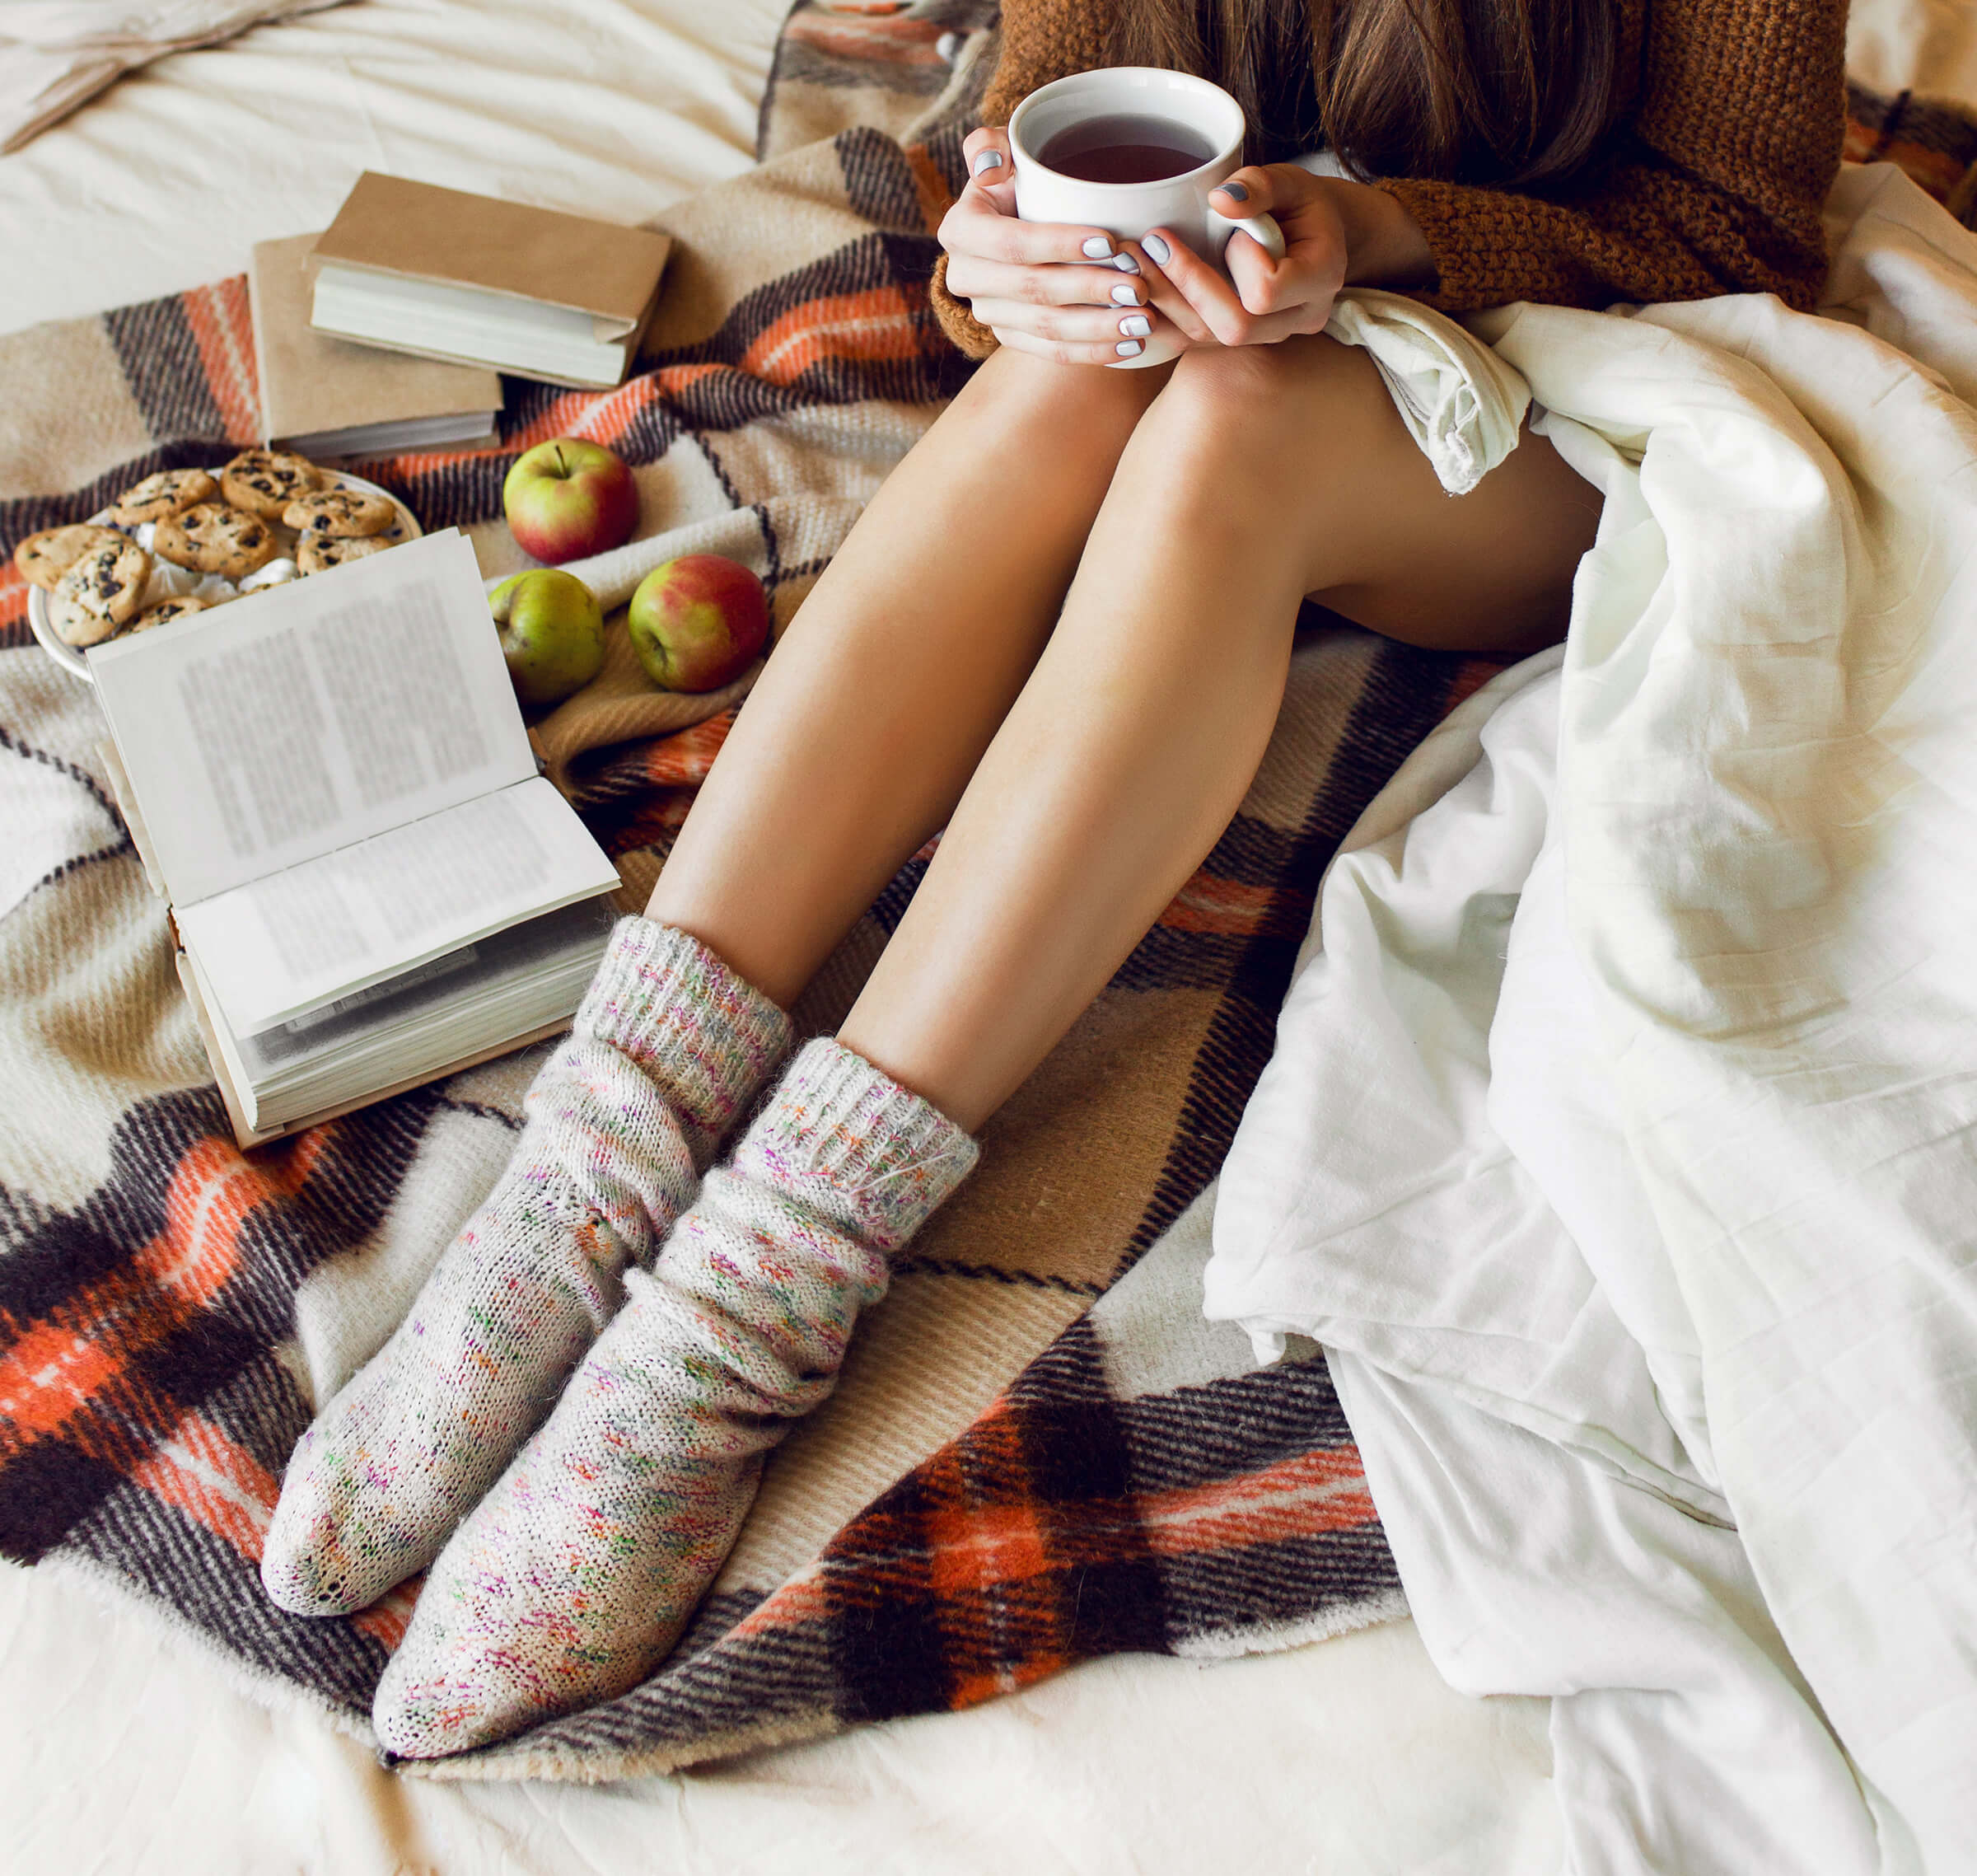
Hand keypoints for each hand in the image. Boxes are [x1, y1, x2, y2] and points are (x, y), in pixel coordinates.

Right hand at [938, 127, 1186, 364]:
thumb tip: (992, 166)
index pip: (1012, 243)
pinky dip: (1094, 352)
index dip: (1059, 244)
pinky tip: (1131, 346)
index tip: (1110, 240)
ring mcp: (989, 313)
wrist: (1016, 219)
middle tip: (1139, 287)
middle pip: (1033, 290)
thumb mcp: (1003, 153)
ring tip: (1143, 320)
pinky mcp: (1010, 338)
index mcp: (961, 230)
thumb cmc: (1020, 179)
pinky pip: (1053, 352)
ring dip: (1098, 328)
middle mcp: (966, 277)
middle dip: (1090, 290)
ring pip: (1046, 328)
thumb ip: (990, 146)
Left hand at [1130, 165, 1434, 349]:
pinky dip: (1165, 312)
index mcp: (1320, 278)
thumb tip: (1219, 200)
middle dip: (1185, 287)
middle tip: (1148, 244)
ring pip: (1209, 337)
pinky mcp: (1242, 338)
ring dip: (1166, 299)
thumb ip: (1261, 186)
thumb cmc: (1304, 204)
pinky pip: (1196, 339)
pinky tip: (1141, 280)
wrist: (1316, 235)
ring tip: (1135, 257)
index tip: (1228, 225)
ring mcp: (1270, 335)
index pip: (1266, 291)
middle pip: (1234, 327)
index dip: (1238, 260)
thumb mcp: (1291, 181)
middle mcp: (1298, 318)